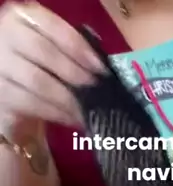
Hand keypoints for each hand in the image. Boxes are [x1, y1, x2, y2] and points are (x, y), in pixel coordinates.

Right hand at [0, 2, 104, 130]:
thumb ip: (70, 51)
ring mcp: (0, 66)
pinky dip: (57, 113)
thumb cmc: (39, 70)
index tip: (100, 67)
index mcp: (21, 18)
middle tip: (96, 89)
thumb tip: (100, 66)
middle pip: (43, 51)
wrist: (14, 97)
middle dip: (74, 72)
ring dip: (68, 97)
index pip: (52, 26)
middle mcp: (5, 36)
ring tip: (88, 109)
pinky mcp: (1, 96)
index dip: (78, 46)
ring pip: (38, 81)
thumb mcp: (52, 52)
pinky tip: (73, 118)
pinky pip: (32, 104)